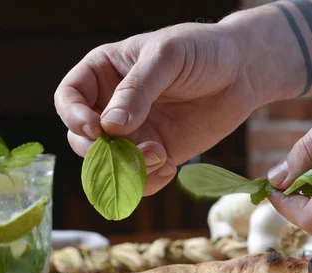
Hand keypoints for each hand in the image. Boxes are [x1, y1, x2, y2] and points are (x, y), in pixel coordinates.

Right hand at [55, 23, 256, 195]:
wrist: (243, 73)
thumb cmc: (203, 51)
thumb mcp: (167, 56)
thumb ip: (138, 89)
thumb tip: (110, 126)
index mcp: (105, 73)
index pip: (69, 98)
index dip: (74, 117)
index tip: (97, 128)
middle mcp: (113, 106)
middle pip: (82, 139)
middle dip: (102, 151)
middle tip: (135, 148)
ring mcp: (134, 132)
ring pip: (109, 165)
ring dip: (127, 171)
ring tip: (161, 157)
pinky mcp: (157, 152)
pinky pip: (139, 179)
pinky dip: (148, 183)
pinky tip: (170, 168)